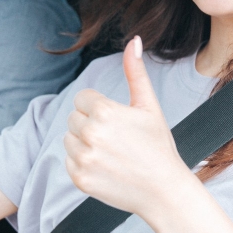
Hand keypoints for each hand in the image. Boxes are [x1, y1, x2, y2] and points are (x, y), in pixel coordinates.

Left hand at [64, 36, 193, 218]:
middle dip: (91, 125)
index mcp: (105, 111)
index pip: (83, 99)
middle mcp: (91, 133)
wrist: (164, 191)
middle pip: (73, 118)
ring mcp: (84, 157)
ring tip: (111, 154)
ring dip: (84, 144)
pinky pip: (69, 161)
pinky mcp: (79, 178)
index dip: (100, 109)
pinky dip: (83, 164)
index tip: (118, 123)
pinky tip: (106, 168)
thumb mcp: (149, 106)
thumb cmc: (159, 146)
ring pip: (69, 140)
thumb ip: (135, 73)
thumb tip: (133, 41)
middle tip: (116, 140)